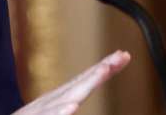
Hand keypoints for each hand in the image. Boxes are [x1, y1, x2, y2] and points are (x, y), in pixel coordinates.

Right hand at [12, 50, 131, 114]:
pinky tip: (71, 108)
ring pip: (64, 99)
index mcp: (57, 99)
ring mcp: (40, 112)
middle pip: (80, 84)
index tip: (124, 56)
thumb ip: (62, 106)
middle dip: (101, 70)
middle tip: (121, 57)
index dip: (104, 68)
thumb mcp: (48, 113)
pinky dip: (59, 112)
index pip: (85, 81)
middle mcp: (50, 102)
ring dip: (84, 85)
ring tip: (104, 72)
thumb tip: (76, 100)